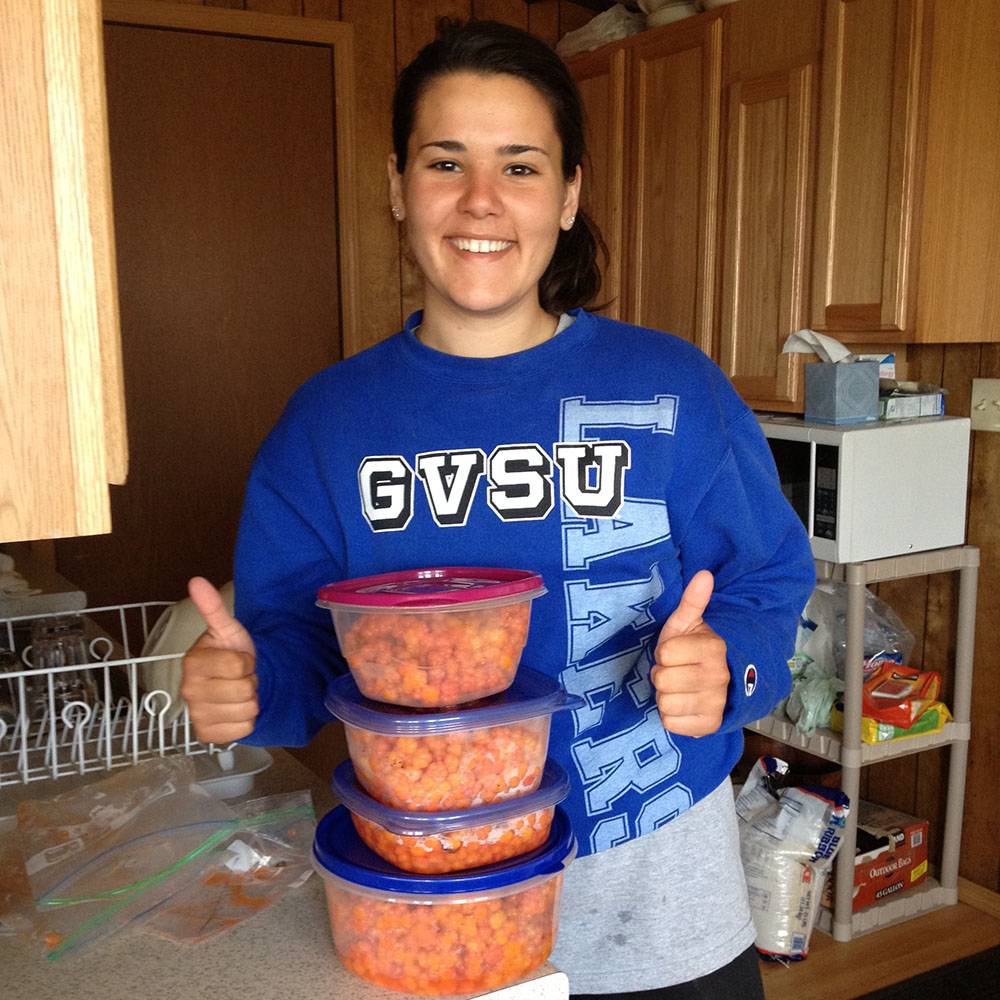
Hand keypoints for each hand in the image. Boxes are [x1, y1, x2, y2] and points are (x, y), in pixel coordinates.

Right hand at [181, 576, 258, 743]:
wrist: (230, 682)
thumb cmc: (228, 652)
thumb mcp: (227, 629)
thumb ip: (212, 607)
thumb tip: (196, 581)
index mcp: (192, 663)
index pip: (240, 664)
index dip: (247, 661)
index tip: (237, 660)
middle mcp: (188, 691)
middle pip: (244, 689)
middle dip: (249, 681)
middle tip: (239, 677)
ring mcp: (196, 715)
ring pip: (247, 710)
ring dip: (250, 700)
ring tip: (237, 691)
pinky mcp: (207, 735)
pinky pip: (243, 729)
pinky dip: (246, 721)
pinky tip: (235, 709)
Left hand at [650, 570, 729, 737]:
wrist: (720, 681)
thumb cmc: (694, 649)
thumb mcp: (688, 623)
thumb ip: (693, 600)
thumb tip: (704, 574)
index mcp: (713, 649)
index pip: (664, 654)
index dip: (664, 653)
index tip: (675, 653)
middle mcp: (718, 677)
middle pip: (662, 680)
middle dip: (662, 674)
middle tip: (675, 671)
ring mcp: (716, 703)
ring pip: (665, 703)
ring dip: (666, 696)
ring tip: (678, 688)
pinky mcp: (709, 725)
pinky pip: (671, 723)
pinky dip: (671, 716)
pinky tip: (682, 704)